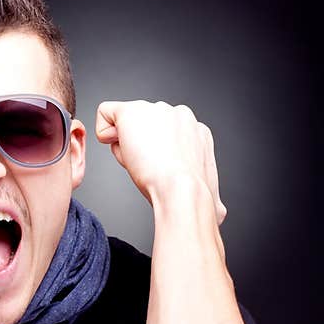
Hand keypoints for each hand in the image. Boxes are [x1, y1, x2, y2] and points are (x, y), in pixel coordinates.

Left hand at [95, 100, 226, 224]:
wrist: (182, 190)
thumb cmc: (192, 196)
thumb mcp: (208, 191)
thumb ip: (207, 190)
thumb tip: (220, 213)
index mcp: (195, 131)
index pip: (162, 136)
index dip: (154, 155)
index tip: (161, 170)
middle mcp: (178, 114)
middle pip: (144, 128)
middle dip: (140, 148)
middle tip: (147, 168)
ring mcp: (156, 110)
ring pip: (127, 124)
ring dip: (126, 145)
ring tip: (138, 163)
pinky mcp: (132, 112)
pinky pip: (105, 112)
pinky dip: (104, 131)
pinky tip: (118, 149)